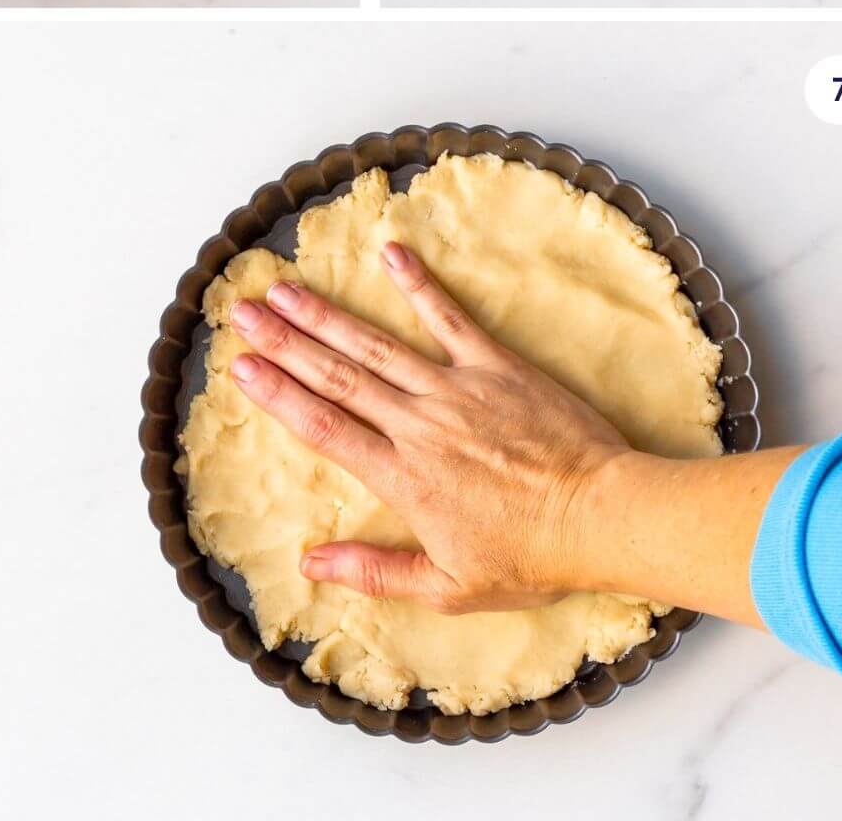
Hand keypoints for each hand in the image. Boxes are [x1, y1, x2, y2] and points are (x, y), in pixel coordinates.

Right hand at [228, 241, 627, 613]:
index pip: (325, 429)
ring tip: (284, 289)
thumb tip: (311, 566)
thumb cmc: (531, 557)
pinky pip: (450, 317)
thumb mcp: (449, 587)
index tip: (241, 368)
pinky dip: (419, 284)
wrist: (600, 517)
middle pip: (337, 378)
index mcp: (404, 479)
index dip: (279, 396)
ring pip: (377, 346)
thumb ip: (376, 572)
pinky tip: (390, 253)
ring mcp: (457, 389)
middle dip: (284, 344)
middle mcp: (420, 425)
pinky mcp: (496, 366)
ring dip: (327, 315)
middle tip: (241, 313)